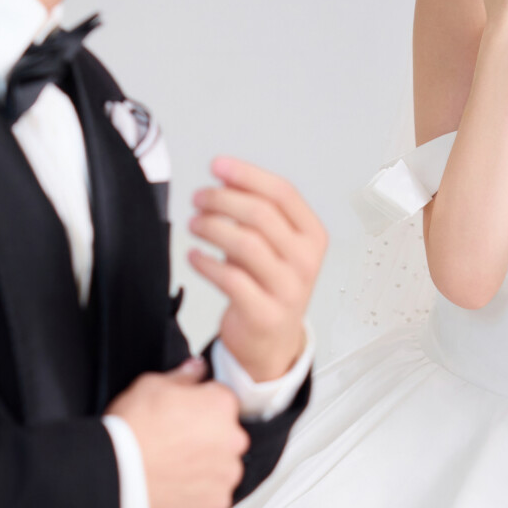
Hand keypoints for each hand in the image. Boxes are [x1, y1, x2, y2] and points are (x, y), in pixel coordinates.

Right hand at [107, 359, 249, 507]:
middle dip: (207, 439)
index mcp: (221, 405)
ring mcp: (227, 474)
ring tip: (174, 467)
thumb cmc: (131, 430)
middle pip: (227, 436)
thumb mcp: (151, 385)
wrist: (117, 472)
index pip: (222, 401)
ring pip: (223, 468)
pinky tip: (177, 486)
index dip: (201, 407)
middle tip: (176, 443)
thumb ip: (182, 376)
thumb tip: (196, 368)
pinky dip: (200, 495)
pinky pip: (215, 497)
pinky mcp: (217, 503)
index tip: (185, 416)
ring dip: (206, 468)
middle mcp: (233, 439)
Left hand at [188, 159, 326, 382]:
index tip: (217, 166)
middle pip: (261, 215)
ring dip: (212, 227)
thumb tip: (223, 177)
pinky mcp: (264, 313)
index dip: (247, 175)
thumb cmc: (270, 285)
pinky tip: (194, 256)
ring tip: (194, 224)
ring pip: (245, 243)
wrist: (272, 341)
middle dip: (222, 200)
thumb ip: (257, 213)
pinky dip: (205, 263)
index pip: (282, 194)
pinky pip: (230, 279)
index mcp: (312, 236)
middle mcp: (305, 261)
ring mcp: (288, 289)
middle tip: (199, 199)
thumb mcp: (276, 246)